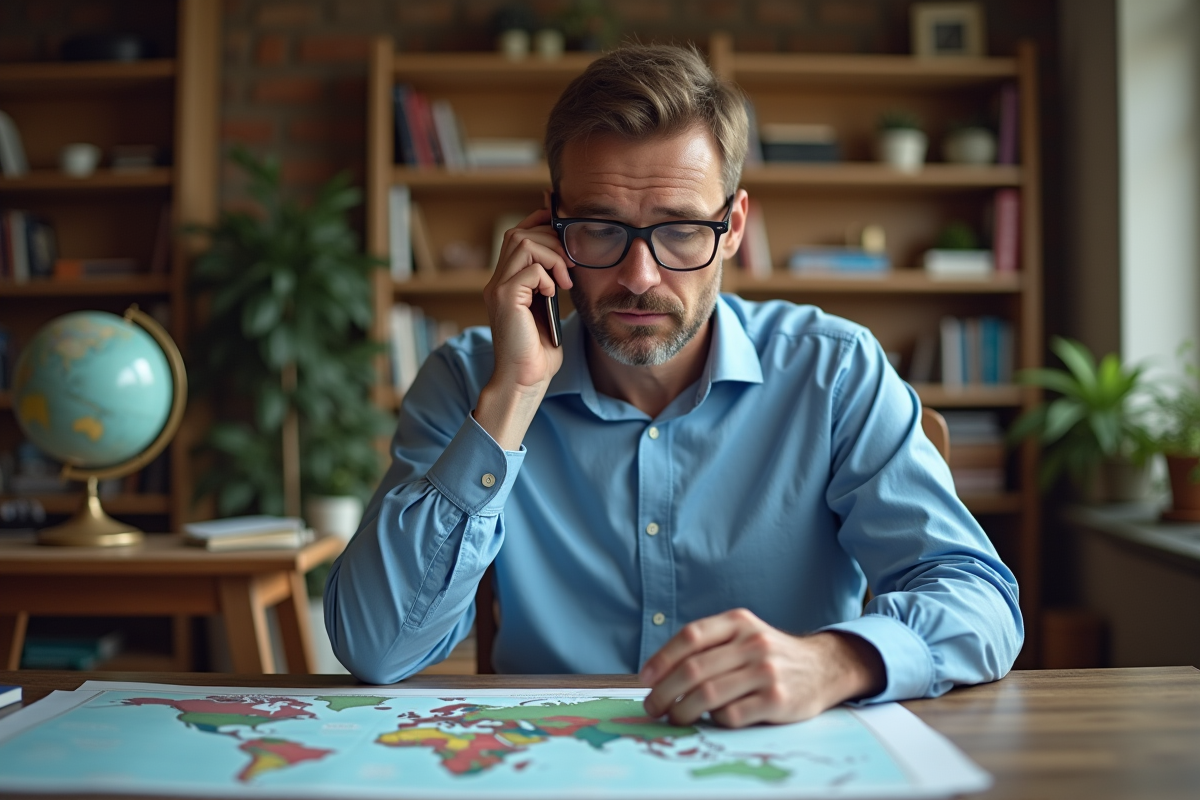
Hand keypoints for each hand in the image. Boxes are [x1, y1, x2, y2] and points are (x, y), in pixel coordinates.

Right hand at [476, 209, 573, 449]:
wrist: (526, 380)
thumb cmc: (539, 351)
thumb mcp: (548, 309)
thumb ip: (550, 284)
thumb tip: (568, 258)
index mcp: (506, 282)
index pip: (516, 234)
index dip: (540, 225)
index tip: (565, 232)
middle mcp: (497, 282)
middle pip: (518, 233)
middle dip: (551, 240)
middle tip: (570, 264)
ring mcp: (498, 289)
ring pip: (522, 243)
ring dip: (552, 255)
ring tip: (564, 279)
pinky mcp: (505, 299)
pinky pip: (530, 269)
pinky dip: (547, 276)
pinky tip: (554, 294)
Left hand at [639, 608, 885, 727]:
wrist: (824, 667)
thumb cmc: (770, 654)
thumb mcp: (744, 634)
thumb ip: (709, 645)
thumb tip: (659, 672)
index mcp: (739, 622)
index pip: (690, 636)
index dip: (662, 659)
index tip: (645, 679)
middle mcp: (753, 643)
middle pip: (693, 669)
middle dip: (664, 692)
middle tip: (652, 707)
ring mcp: (767, 672)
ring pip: (707, 695)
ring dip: (682, 711)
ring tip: (674, 717)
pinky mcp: (777, 701)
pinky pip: (731, 715)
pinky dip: (714, 720)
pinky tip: (712, 719)